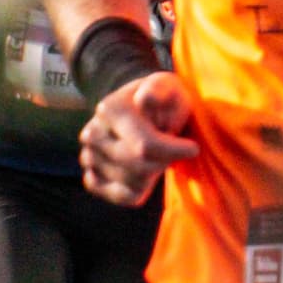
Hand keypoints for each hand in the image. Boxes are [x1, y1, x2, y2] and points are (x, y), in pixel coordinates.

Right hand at [79, 71, 198, 205]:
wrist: (144, 111)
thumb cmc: (163, 99)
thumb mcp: (168, 86)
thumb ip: (159, 91)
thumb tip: (145, 100)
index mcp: (110, 109)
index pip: (144, 145)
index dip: (174, 150)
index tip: (193, 148)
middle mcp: (92, 134)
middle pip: (138, 166)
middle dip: (165, 161)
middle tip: (177, 150)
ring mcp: (89, 157)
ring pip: (132, 183)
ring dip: (155, 173)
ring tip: (160, 155)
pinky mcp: (92, 178)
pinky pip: (121, 196)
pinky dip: (141, 190)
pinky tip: (149, 173)